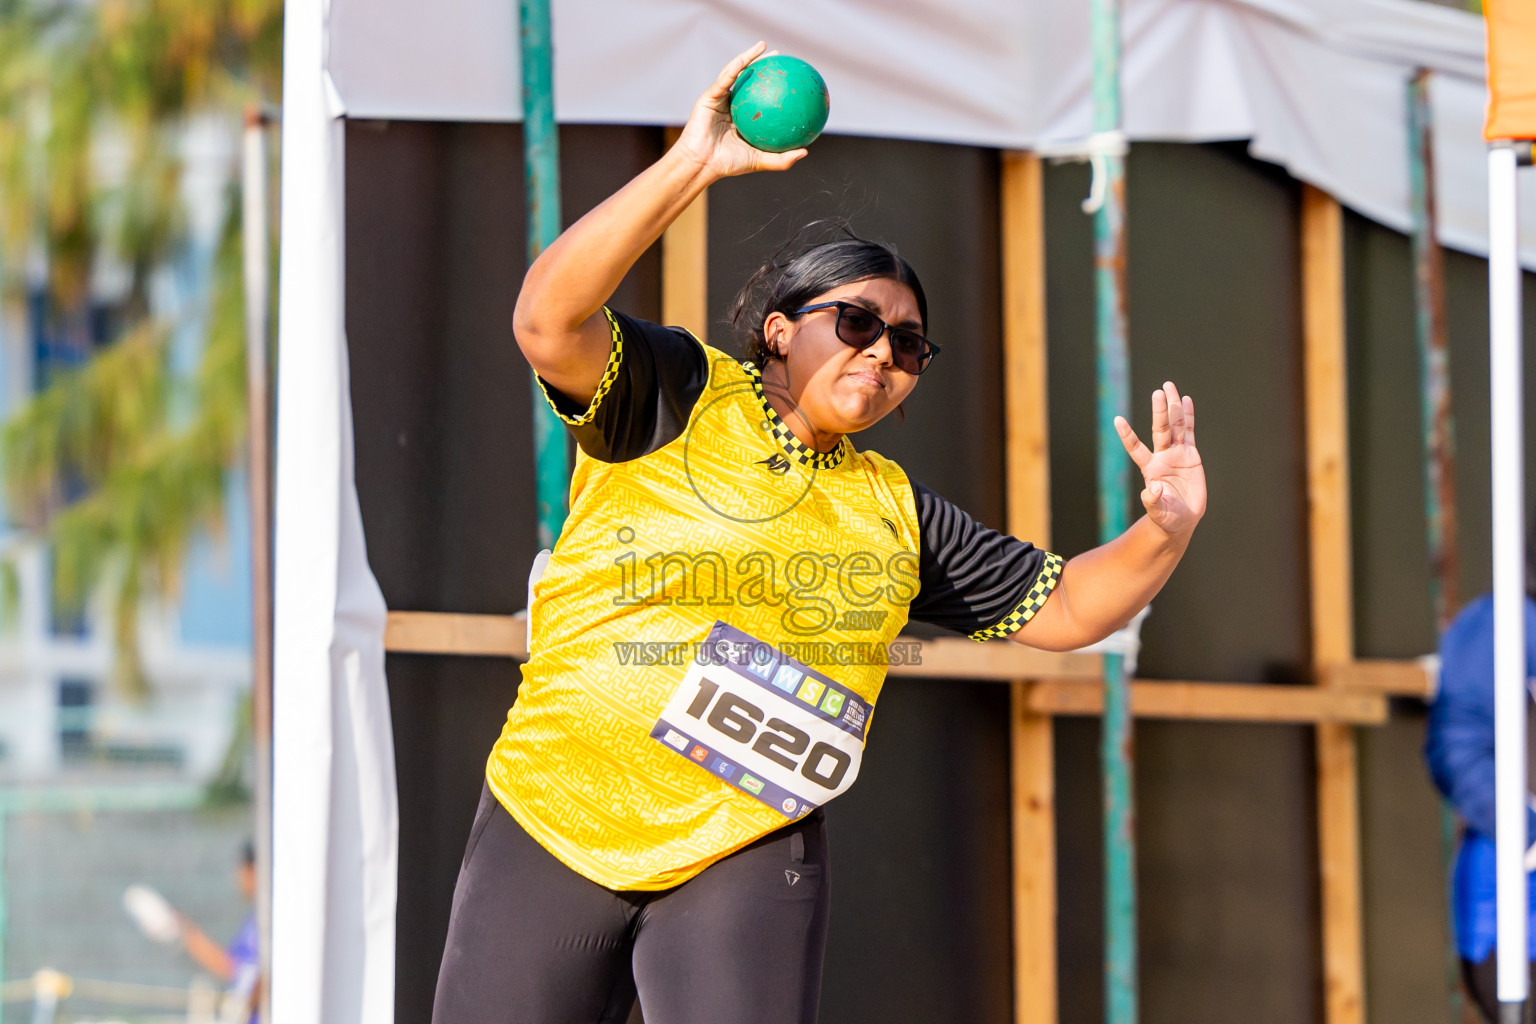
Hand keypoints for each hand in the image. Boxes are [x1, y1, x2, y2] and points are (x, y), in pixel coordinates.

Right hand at [671, 43, 808, 179]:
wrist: (702, 164)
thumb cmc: (728, 164)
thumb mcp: (759, 161)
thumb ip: (781, 159)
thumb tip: (805, 152)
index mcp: (741, 116)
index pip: (759, 95)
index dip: (772, 84)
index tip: (788, 76)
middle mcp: (731, 104)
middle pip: (748, 78)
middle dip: (762, 63)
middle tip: (778, 56)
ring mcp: (719, 99)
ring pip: (735, 72)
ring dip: (748, 57)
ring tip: (763, 46)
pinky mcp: (709, 97)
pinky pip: (724, 80)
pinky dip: (734, 68)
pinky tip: (745, 60)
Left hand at [1115, 381, 1205, 536]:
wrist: (1182, 519)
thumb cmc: (1166, 517)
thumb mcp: (1159, 512)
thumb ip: (1153, 502)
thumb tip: (1153, 489)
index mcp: (1150, 469)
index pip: (1136, 448)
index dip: (1127, 435)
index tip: (1117, 419)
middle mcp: (1161, 457)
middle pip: (1160, 430)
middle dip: (1159, 411)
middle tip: (1158, 391)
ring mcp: (1176, 454)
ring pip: (1175, 426)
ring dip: (1173, 407)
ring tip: (1169, 386)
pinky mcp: (1191, 455)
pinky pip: (1189, 432)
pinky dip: (1188, 416)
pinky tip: (1186, 400)